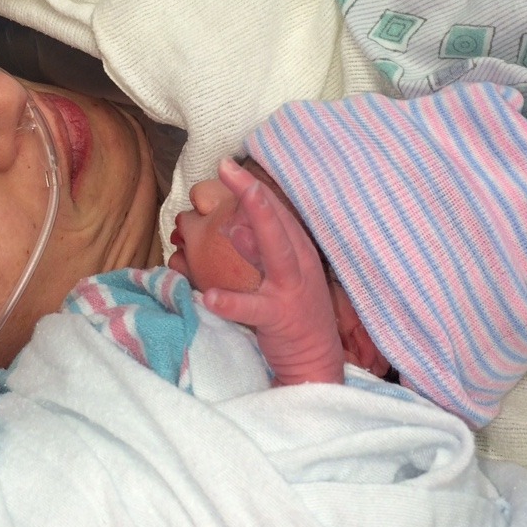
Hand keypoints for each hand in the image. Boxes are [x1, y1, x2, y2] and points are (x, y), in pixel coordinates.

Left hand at [202, 160, 343, 384]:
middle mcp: (299, 264)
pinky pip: (254, 309)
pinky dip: (233, 302)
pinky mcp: (280, 318)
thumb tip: (233, 226)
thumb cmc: (294, 314)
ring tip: (231, 217)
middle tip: (227, 168)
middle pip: (277, 222)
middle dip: (252, 194)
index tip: (227, 165)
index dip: (252, 188)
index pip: (276, 212)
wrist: (315, 361)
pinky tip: (210, 297)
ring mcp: (291, 290)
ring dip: (257, 231)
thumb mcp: (280, 275)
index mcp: (298, 251)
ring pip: (276, 254)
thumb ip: (259, 250)